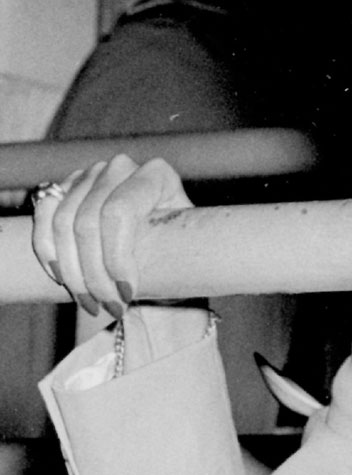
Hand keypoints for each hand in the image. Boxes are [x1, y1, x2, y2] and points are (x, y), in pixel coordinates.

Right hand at [30, 155, 189, 319]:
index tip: (127, 293)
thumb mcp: (186, 246)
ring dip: (71, 271)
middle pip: (88, 222)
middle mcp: (120, 168)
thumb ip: (174, 252)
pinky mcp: (63, 189)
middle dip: (94, 273)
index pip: (120, 213)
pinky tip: (61, 279)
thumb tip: (151, 283)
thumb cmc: (180, 246)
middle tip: (107, 306)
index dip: (116, 257)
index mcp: (156, 174)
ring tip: (89, 302)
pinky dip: (48, 252)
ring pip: (62, 224)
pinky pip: (43, 219)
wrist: (163, 241)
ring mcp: (89, 175)